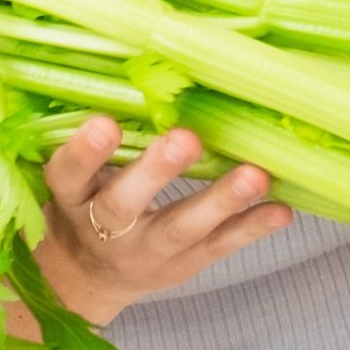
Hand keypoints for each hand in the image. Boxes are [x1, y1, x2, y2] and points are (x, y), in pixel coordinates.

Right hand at [36, 118, 289, 327]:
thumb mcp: (76, 175)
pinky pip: (219, 246)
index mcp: (71, 197)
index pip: (68, 174)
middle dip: (156, 172)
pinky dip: (252, 228)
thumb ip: (99, 142)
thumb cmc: (85, 202)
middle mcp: (103, 228)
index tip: (104, 123)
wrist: (88, 276)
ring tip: (255, 176)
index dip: (84, 152)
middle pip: (123, 204)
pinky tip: (281, 210)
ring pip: (180, 229)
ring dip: (220, 201)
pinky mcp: (184, 264)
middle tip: (186, 139)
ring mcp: (146, 251)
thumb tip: (146, 73)